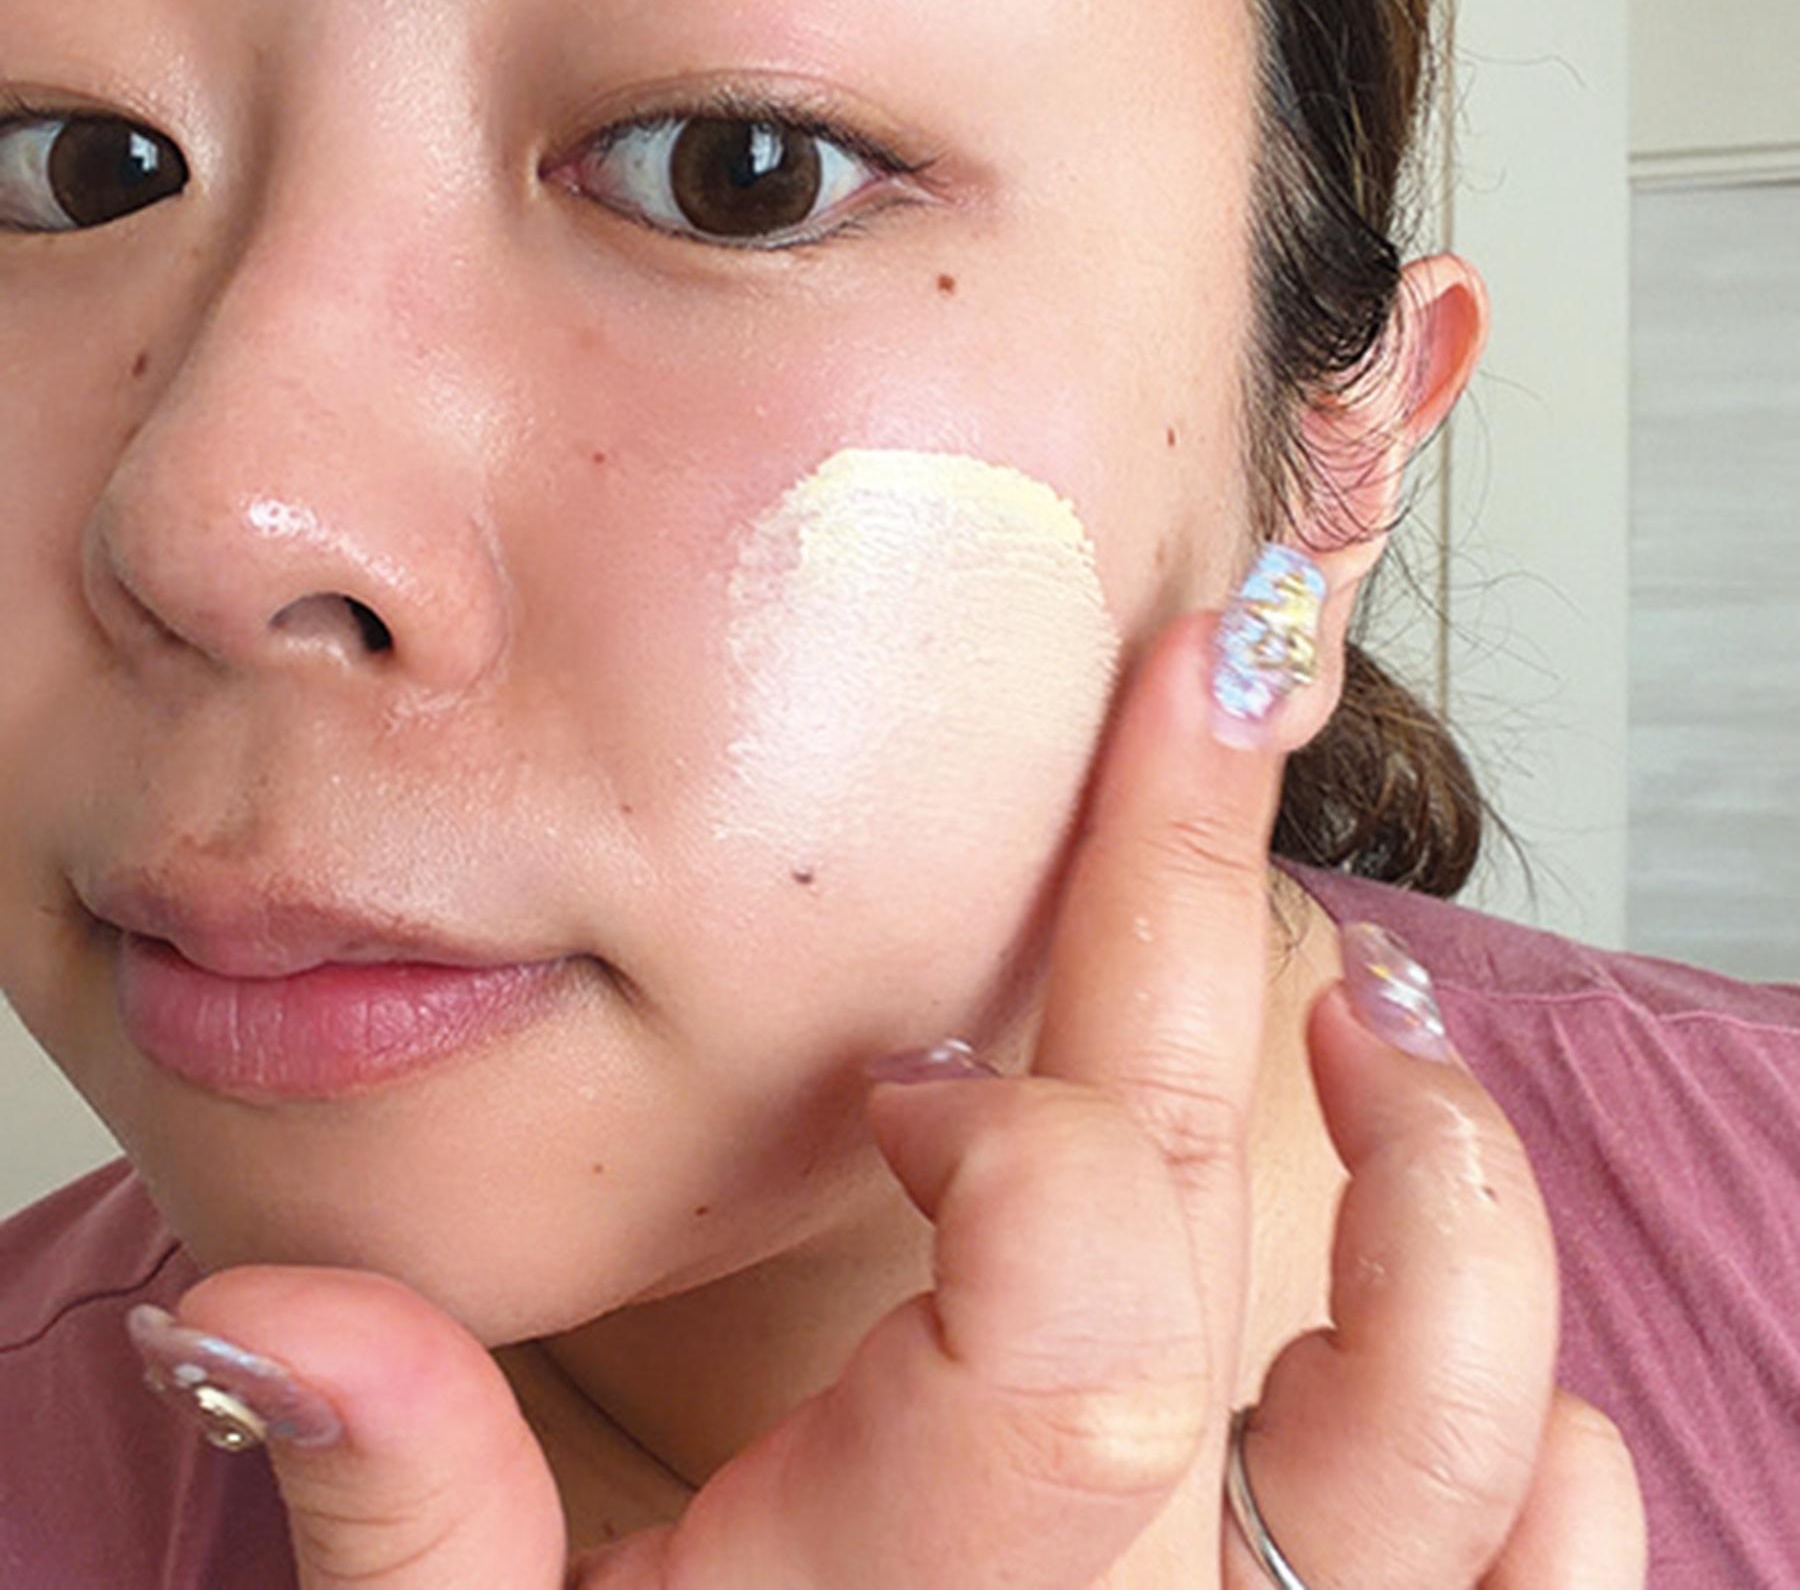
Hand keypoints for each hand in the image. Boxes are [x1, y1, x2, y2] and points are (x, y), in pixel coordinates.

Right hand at [130, 609, 1645, 1587]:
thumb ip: (402, 1505)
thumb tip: (262, 1294)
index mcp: (945, 1568)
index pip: (1073, 1268)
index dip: (1021, 1119)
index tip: (920, 1085)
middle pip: (1222, 1197)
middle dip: (1197, 896)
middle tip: (1208, 687)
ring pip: (1462, 1400)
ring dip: (1445, 1169)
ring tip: (1382, 1001)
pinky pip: (1541, 1582)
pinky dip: (1541, 1451)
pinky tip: (1487, 1369)